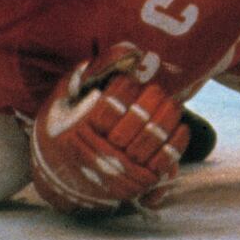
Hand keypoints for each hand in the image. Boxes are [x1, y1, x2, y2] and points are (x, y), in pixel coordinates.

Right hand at [29, 45, 190, 215]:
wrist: (57, 177)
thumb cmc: (62, 130)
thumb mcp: (61, 101)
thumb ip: (82, 77)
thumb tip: (119, 55)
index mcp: (79, 131)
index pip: (110, 106)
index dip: (126, 88)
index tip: (131, 79)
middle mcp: (98, 154)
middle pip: (137, 121)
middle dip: (152, 98)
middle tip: (157, 88)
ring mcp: (118, 172)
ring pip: (153, 139)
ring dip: (167, 116)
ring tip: (172, 104)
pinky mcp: (136, 184)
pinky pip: (164, 162)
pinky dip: (177, 142)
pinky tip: (181, 127)